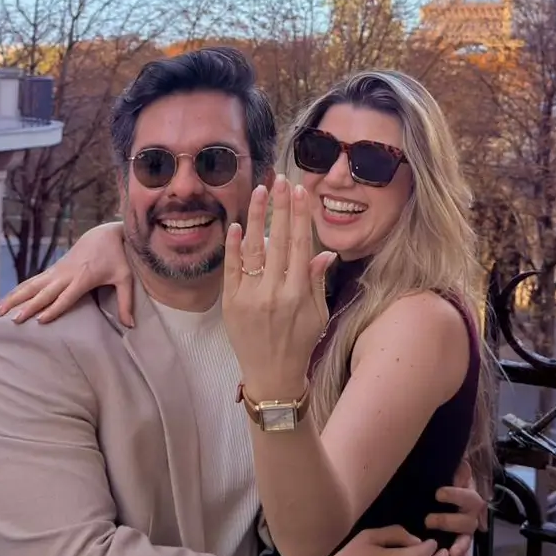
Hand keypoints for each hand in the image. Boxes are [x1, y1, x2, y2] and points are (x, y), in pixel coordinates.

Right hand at [0, 222, 135, 326]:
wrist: (104, 233)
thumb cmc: (117, 257)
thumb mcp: (125, 278)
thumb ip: (126, 302)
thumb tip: (130, 326)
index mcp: (83, 278)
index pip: (66, 296)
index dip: (54, 308)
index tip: (40, 320)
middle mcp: (66, 274)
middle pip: (44, 292)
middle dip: (29, 306)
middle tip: (14, 321)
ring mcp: (57, 271)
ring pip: (31, 285)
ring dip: (14, 298)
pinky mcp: (53, 269)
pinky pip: (32, 281)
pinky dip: (17, 290)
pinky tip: (5, 301)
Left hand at [222, 179, 335, 396]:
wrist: (271, 375)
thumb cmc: (300, 343)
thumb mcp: (318, 313)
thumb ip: (317, 280)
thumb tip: (324, 251)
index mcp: (298, 293)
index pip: (299, 244)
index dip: (299, 216)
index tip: (299, 192)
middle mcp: (274, 292)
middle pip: (277, 239)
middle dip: (280, 206)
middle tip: (281, 180)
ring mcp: (249, 297)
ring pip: (253, 249)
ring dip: (255, 217)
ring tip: (259, 191)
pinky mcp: (230, 303)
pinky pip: (231, 269)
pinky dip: (232, 246)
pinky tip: (235, 225)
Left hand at [425, 460, 488, 555]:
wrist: (444, 479)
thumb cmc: (445, 472)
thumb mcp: (451, 466)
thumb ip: (457, 467)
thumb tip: (461, 464)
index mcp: (469, 493)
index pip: (468, 496)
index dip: (455, 496)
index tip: (438, 494)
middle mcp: (471, 512)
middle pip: (467, 520)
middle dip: (448, 521)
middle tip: (428, 521)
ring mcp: (466, 528)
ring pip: (467, 538)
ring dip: (460, 547)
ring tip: (451, 553)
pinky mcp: (460, 540)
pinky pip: (466, 555)